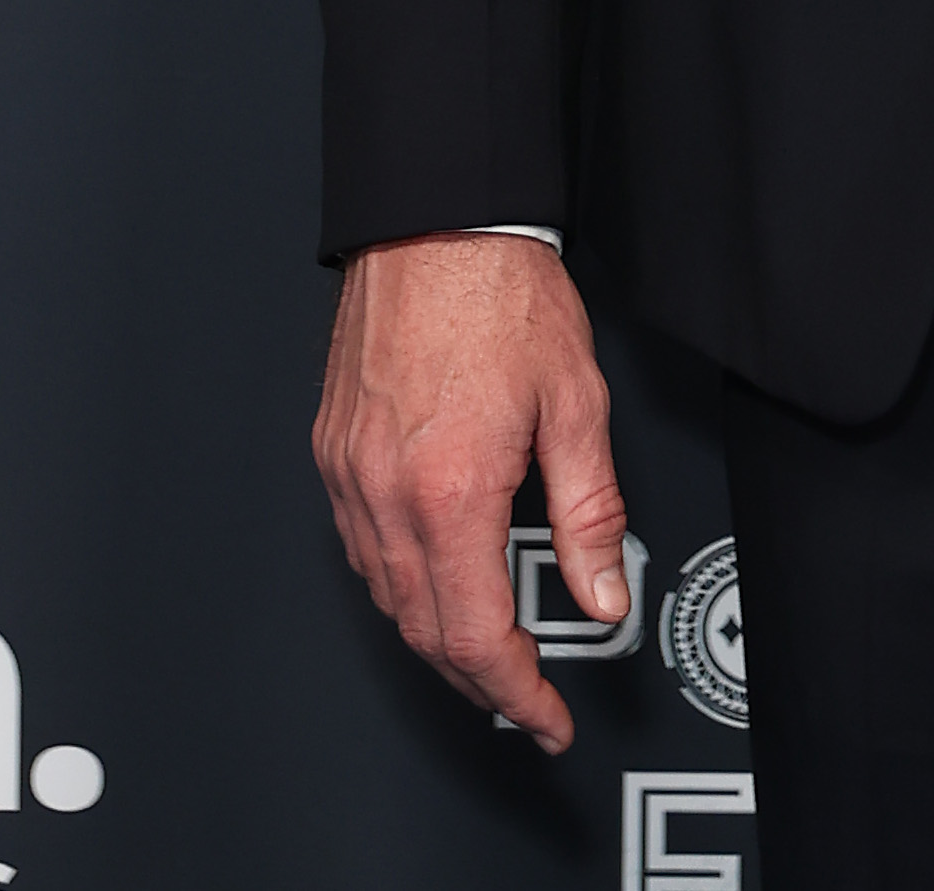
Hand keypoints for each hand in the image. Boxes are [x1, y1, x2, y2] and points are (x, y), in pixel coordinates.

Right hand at [312, 233, 629, 750]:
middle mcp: (389, 489)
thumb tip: (599, 592)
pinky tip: (434, 575)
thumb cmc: (500, 289)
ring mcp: (352, 472)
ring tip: (488, 645)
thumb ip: (591, 509)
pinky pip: (360, 546)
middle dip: (478, 679)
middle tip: (525, 694)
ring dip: (435, 636)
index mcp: (452, 486)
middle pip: (423, 632)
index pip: (475, 635)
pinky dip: (399, 582)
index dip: (515, 692)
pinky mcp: (334, 450)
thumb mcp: (576, 400)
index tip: (545, 715)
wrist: (436, 218)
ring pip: (385, 597)